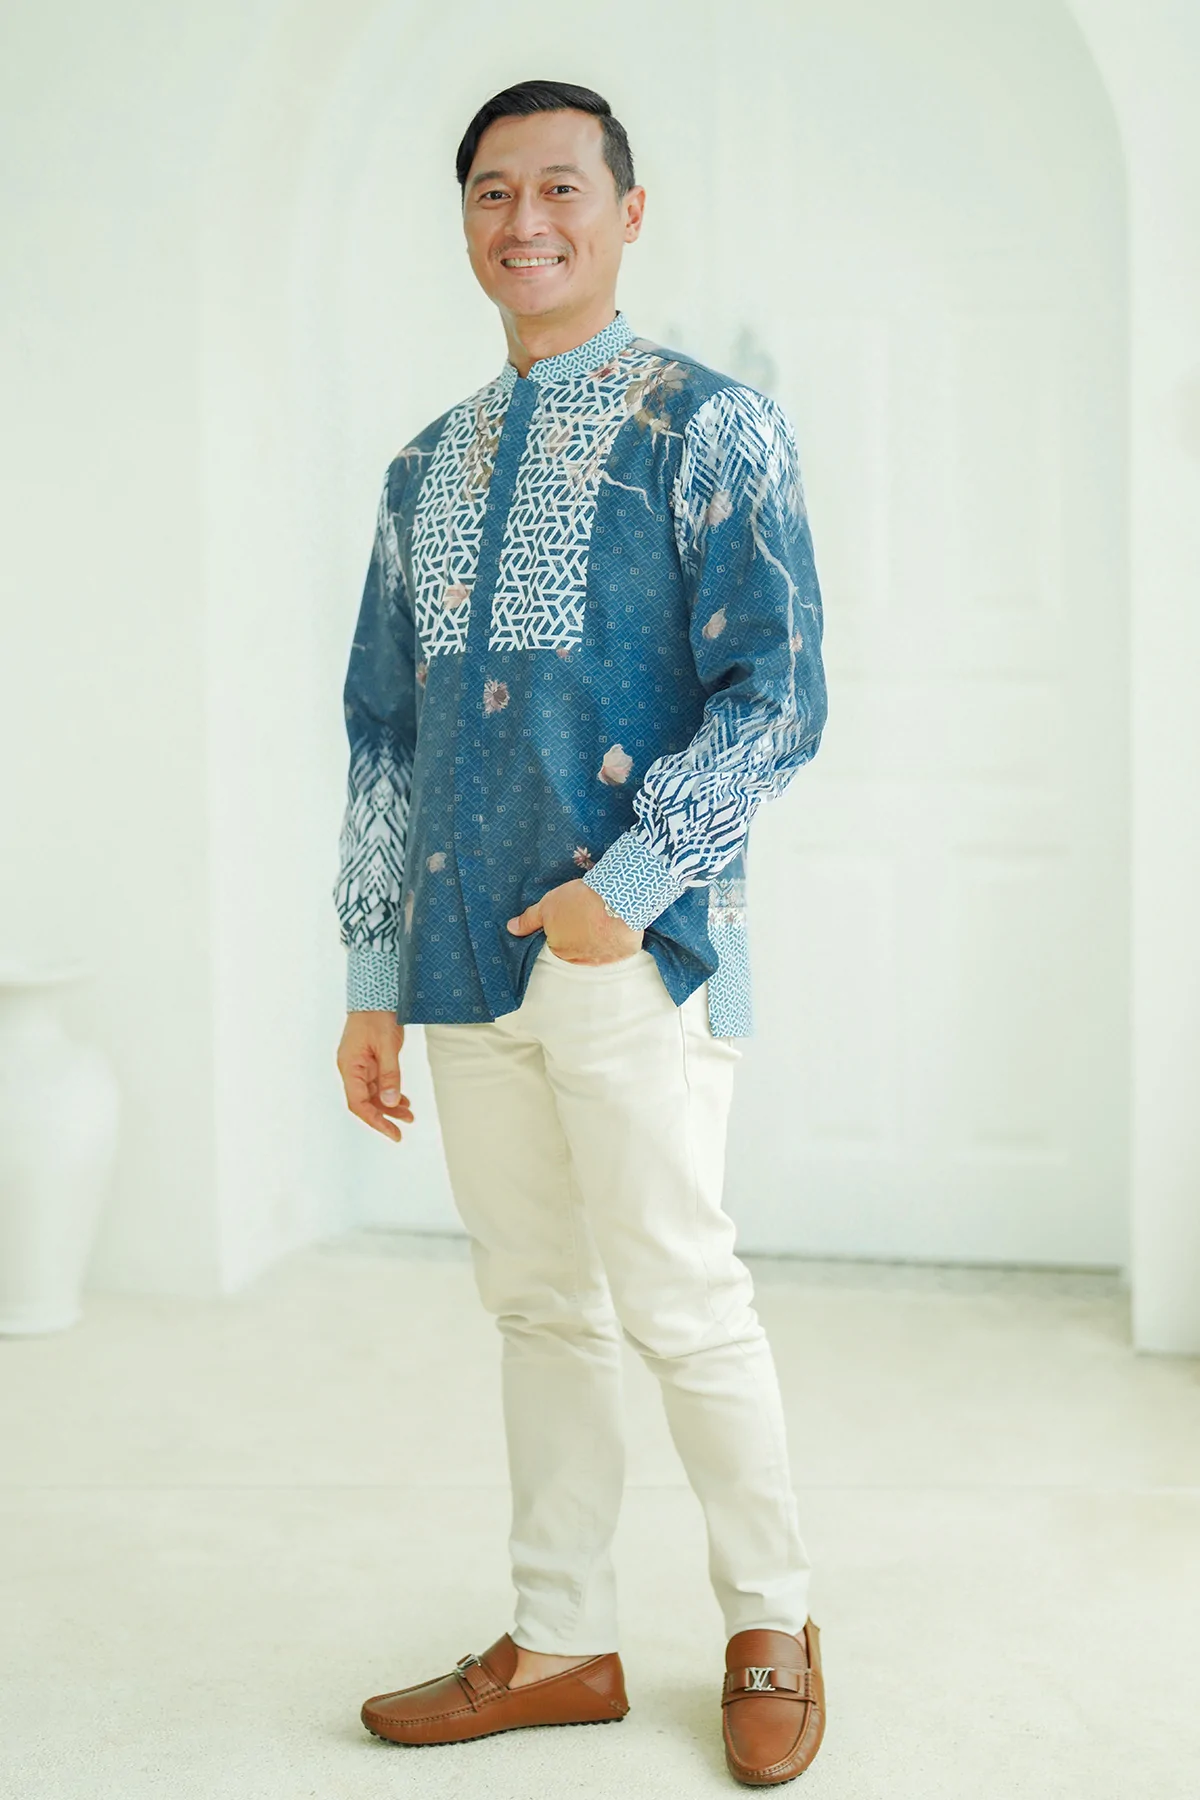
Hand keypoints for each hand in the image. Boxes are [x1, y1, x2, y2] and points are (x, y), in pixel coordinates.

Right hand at [336, 1011, 413, 1141]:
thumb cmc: (377, 1015)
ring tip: (409, 1115)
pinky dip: (389, 1092)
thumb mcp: (388, 1045)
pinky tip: (403, 1100)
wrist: (376, 993)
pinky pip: (377, 1083)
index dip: (375, 1121)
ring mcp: (358, 1065)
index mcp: (350, 1066)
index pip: (359, 1103)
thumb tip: (390, 1102)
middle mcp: (351, 1068)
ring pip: (372, 1094)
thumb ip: (390, 1075)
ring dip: (389, 1105)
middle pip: (365, 1101)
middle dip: (384, 1116)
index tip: (393, 1133)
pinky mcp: (367, 1060)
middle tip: (403, 1128)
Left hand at [506, 877, 643, 963]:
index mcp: (560, 950)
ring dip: (599, 941)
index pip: (556, 946)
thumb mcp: (548, 904)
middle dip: (580, 937)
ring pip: (598, 952)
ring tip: (603, 920)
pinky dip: (618, 940)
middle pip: (577, 952)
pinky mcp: (624, 953)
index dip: (562, 931)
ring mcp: (604, 959)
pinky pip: (620, 950)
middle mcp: (581, 961)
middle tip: (586, 917)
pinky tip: (618, 926)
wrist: (615, 898)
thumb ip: (529, 920)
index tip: (570, 918)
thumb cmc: (578, 900)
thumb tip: (510, 929)